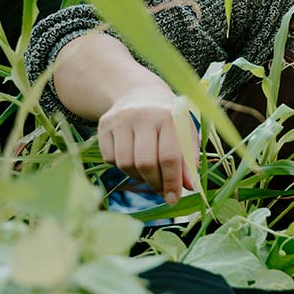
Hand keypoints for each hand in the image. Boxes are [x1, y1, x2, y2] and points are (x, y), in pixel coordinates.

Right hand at [97, 85, 196, 203]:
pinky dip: (123, 167)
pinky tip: (133, 159)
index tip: (174, 199)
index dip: (172, 182)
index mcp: (170, 117)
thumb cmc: (169, 119)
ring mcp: (121, 120)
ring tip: (149, 173)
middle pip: (146, 163)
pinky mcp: (104, 126)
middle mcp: (144, 116)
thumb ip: (188, 159)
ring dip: (139, 176)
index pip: (170, 157)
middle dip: (155, 183)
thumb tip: (189, 187)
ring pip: (126, 164)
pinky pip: (111, 159)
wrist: (140, 94)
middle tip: (162, 191)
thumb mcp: (184, 133)